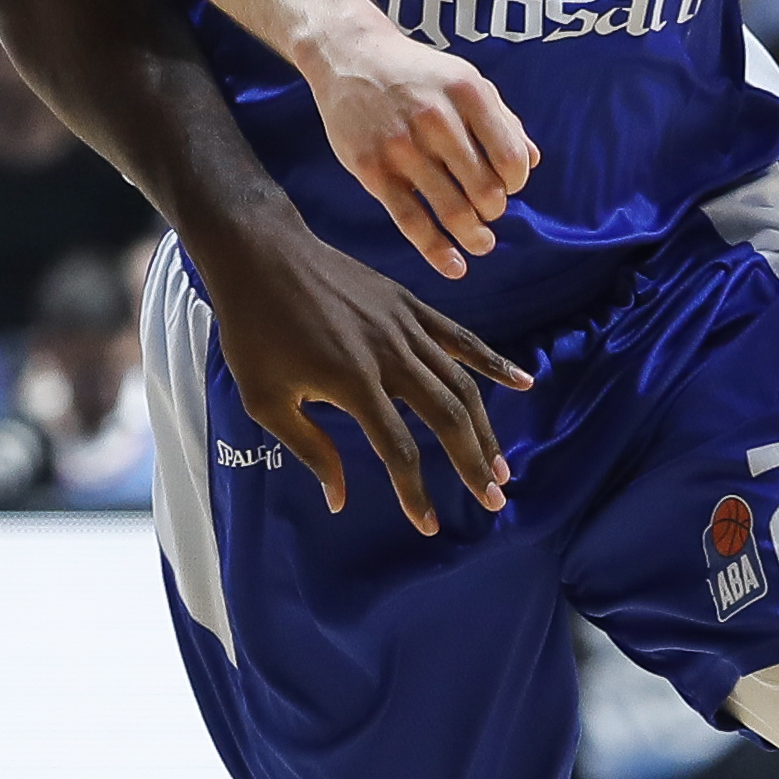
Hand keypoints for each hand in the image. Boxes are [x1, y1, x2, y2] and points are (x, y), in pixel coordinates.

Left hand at [190, 216, 531, 536]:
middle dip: (473, 463)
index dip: (416, 493)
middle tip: (493, 501)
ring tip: (502, 466)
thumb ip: (309, 448)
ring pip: (461, 383)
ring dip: (487, 427)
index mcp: (352, 382)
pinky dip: (493, 362)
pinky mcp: (410, 305)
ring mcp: (405, 326)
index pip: (398, 450)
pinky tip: (523, 382)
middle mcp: (389, 354)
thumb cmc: (254, 331)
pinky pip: (461, 338)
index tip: (428, 524)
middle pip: (447, 417)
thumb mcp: (266, 399)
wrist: (261, 254)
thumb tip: (339, 500)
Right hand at [294, 11, 538, 279]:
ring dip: (474, 235)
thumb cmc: (415, 72)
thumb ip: (502, 118)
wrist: (350, 57)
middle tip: (489, 210)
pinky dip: (437, 251)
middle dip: (494, 209)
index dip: (517, 182)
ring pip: (452, 209)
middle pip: (485, 189)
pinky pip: (411, 221)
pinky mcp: (374, 170)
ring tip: (481, 242)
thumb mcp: (465, 79)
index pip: (511, 158)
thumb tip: (532, 162)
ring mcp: (403, 147)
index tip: (508, 185)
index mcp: (468, 93)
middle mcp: (437, 119)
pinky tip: (454, 267)